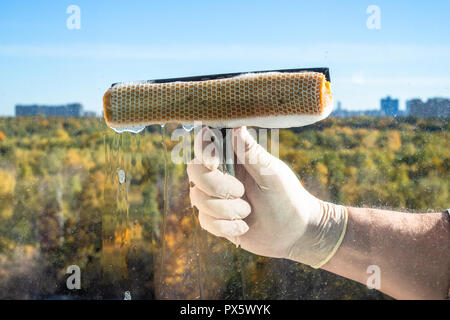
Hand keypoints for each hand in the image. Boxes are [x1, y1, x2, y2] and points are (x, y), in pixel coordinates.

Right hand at [187, 126, 346, 267]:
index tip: (213, 164)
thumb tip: (236, 127)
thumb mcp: (272, 174)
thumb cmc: (288, 197)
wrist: (294, 233)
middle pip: (194, 171)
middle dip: (215, 185)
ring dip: (224, 209)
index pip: (206, 143)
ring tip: (248, 213)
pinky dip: (225, 227)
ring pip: (197, 198)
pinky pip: (205, 221)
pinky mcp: (216, 220)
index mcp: (235, 157)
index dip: (203, 151)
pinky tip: (243, 228)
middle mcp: (222, 174)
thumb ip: (252, 153)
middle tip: (240, 192)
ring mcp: (216, 197)